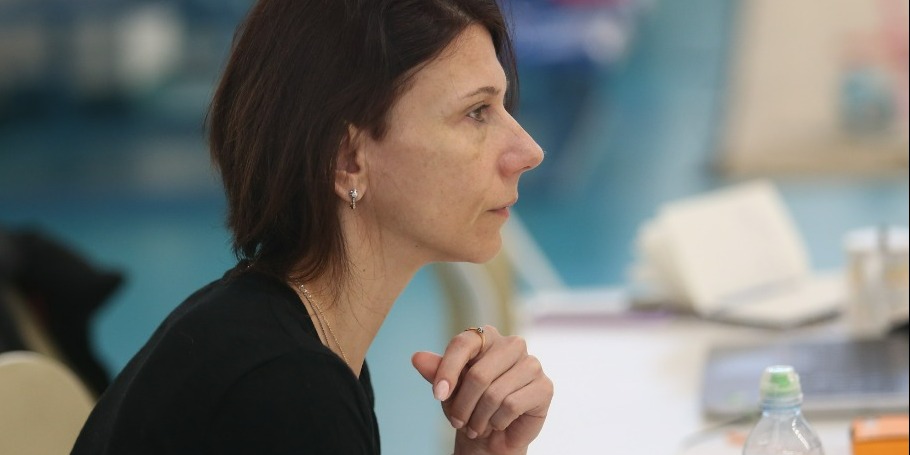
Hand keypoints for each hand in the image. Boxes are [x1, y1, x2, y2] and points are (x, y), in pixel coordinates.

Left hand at [412, 325, 552, 454]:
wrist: (492, 435)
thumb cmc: (469, 405)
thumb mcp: (448, 389)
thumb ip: (435, 371)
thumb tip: (417, 357)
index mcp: (487, 336)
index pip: (464, 343)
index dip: (447, 370)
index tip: (437, 395)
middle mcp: (512, 344)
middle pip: (478, 374)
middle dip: (462, 404)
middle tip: (458, 421)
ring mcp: (532, 364)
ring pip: (494, 394)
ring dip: (479, 418)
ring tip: (476, 426)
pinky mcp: (545, 387)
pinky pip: (512, 406)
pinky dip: (498, 421)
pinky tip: (498, 423)